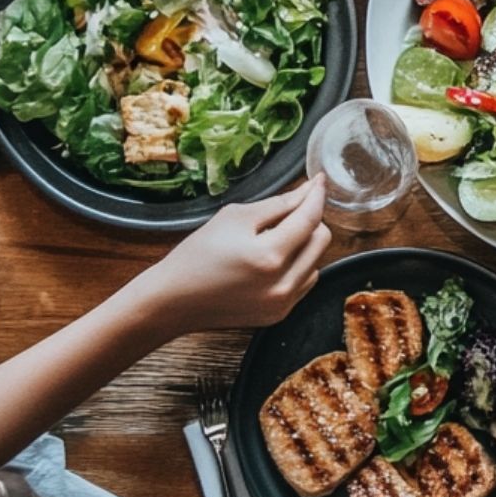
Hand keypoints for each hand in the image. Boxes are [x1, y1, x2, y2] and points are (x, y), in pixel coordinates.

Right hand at [136, 175, 332, 333]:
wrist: (174, 300)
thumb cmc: (198, 255)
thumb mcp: (234, 218)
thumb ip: (277, 204)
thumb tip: (307, 191)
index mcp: (270, 256)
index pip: (309, 219)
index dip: (316, 195)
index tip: (319, 181)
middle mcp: (282, 285)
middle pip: (321, 240)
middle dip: (310, 220)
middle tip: (286, 212)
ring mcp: (282, 304)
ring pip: (316, 262)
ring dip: (303, 246)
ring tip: (271, 241)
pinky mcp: (278, 315)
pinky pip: (304, 283)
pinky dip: (296, 267)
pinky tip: (270, 262)